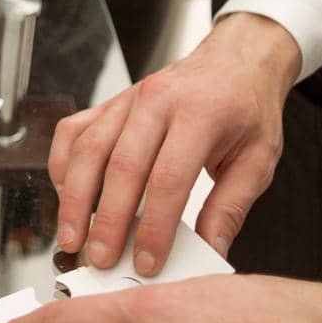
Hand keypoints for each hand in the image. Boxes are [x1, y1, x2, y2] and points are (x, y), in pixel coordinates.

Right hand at [49, 14, 301, 273]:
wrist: (236, 60)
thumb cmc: (247, 108)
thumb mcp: (258, 160)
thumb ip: (230, 209)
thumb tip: (210, 253)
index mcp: (200, 114)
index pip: (169, 178)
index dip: (154, 226)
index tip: (148, 262)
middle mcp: (157, 101)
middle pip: (121, 165)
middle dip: (106, 219)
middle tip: (101, 259)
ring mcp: (128, 99)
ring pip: (89, 148)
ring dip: (75, 197)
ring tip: (73, 236)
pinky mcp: (111, 102)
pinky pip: (74, 131)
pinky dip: (63, 164)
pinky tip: (68, 194)